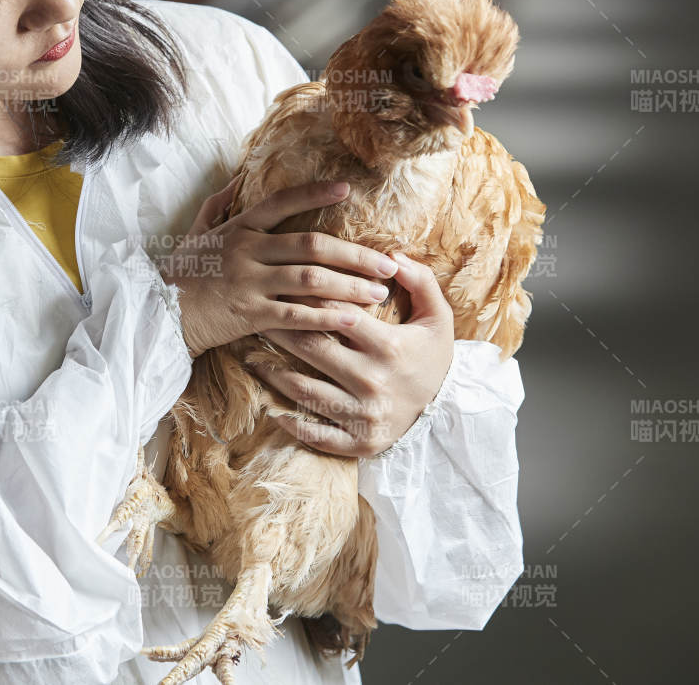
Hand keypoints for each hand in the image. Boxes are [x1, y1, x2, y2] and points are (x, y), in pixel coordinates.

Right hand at [162, 179, 409, 358]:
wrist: (158, 313)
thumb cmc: (180, 273)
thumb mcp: (195, 233)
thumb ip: (217, 206)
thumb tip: (236, 179)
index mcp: (238, 227)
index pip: (281, 202)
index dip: (314, 193)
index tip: (347, 189)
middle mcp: (247, 250)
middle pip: (311, 246)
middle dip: (354, 255)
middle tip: (387, 263)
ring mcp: (249, 282)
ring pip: (310, 280)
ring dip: (349, 286)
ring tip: (378, 294)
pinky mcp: (249, 314)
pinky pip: (295, 314)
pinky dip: (325, 317)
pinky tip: (351, 321)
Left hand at [249, 252, 454, 458]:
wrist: (448, 414)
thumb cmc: (433, 358)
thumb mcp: (438, 317)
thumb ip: (421, 281)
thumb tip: (392, 255)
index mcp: (389, 347)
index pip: (337, 314)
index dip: (307, 296)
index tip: (282, 284)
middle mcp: (372, 381)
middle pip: (312, 347)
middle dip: (279, 327)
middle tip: (254, 314)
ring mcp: (362, 415)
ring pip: (305, 390)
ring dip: (272, 372)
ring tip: (250, 355)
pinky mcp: (357, 442)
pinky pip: (316, 434)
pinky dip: (292, 423)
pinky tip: (272, 409)